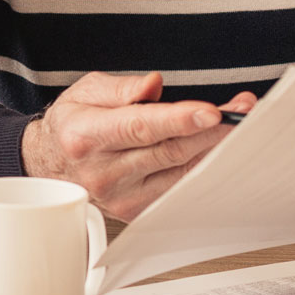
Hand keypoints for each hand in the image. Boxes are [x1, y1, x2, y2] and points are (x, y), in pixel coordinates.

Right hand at [21, 73, 254, 220]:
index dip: (179, 119)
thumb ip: (122, 87)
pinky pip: (179, 187)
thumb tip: (154, 84)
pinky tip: (217, 148)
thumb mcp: (86, 91)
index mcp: (87, 137)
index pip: (141, 128)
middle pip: (170, 150)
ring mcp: (121, 197)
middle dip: (211, 128)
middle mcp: (104, 172)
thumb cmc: (73, 125)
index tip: (212, 111)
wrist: (51, 165)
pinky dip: (202, 167)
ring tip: (238, 122)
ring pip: (181, 171)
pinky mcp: (136, 210)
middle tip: (242, 109)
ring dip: (214, 147)